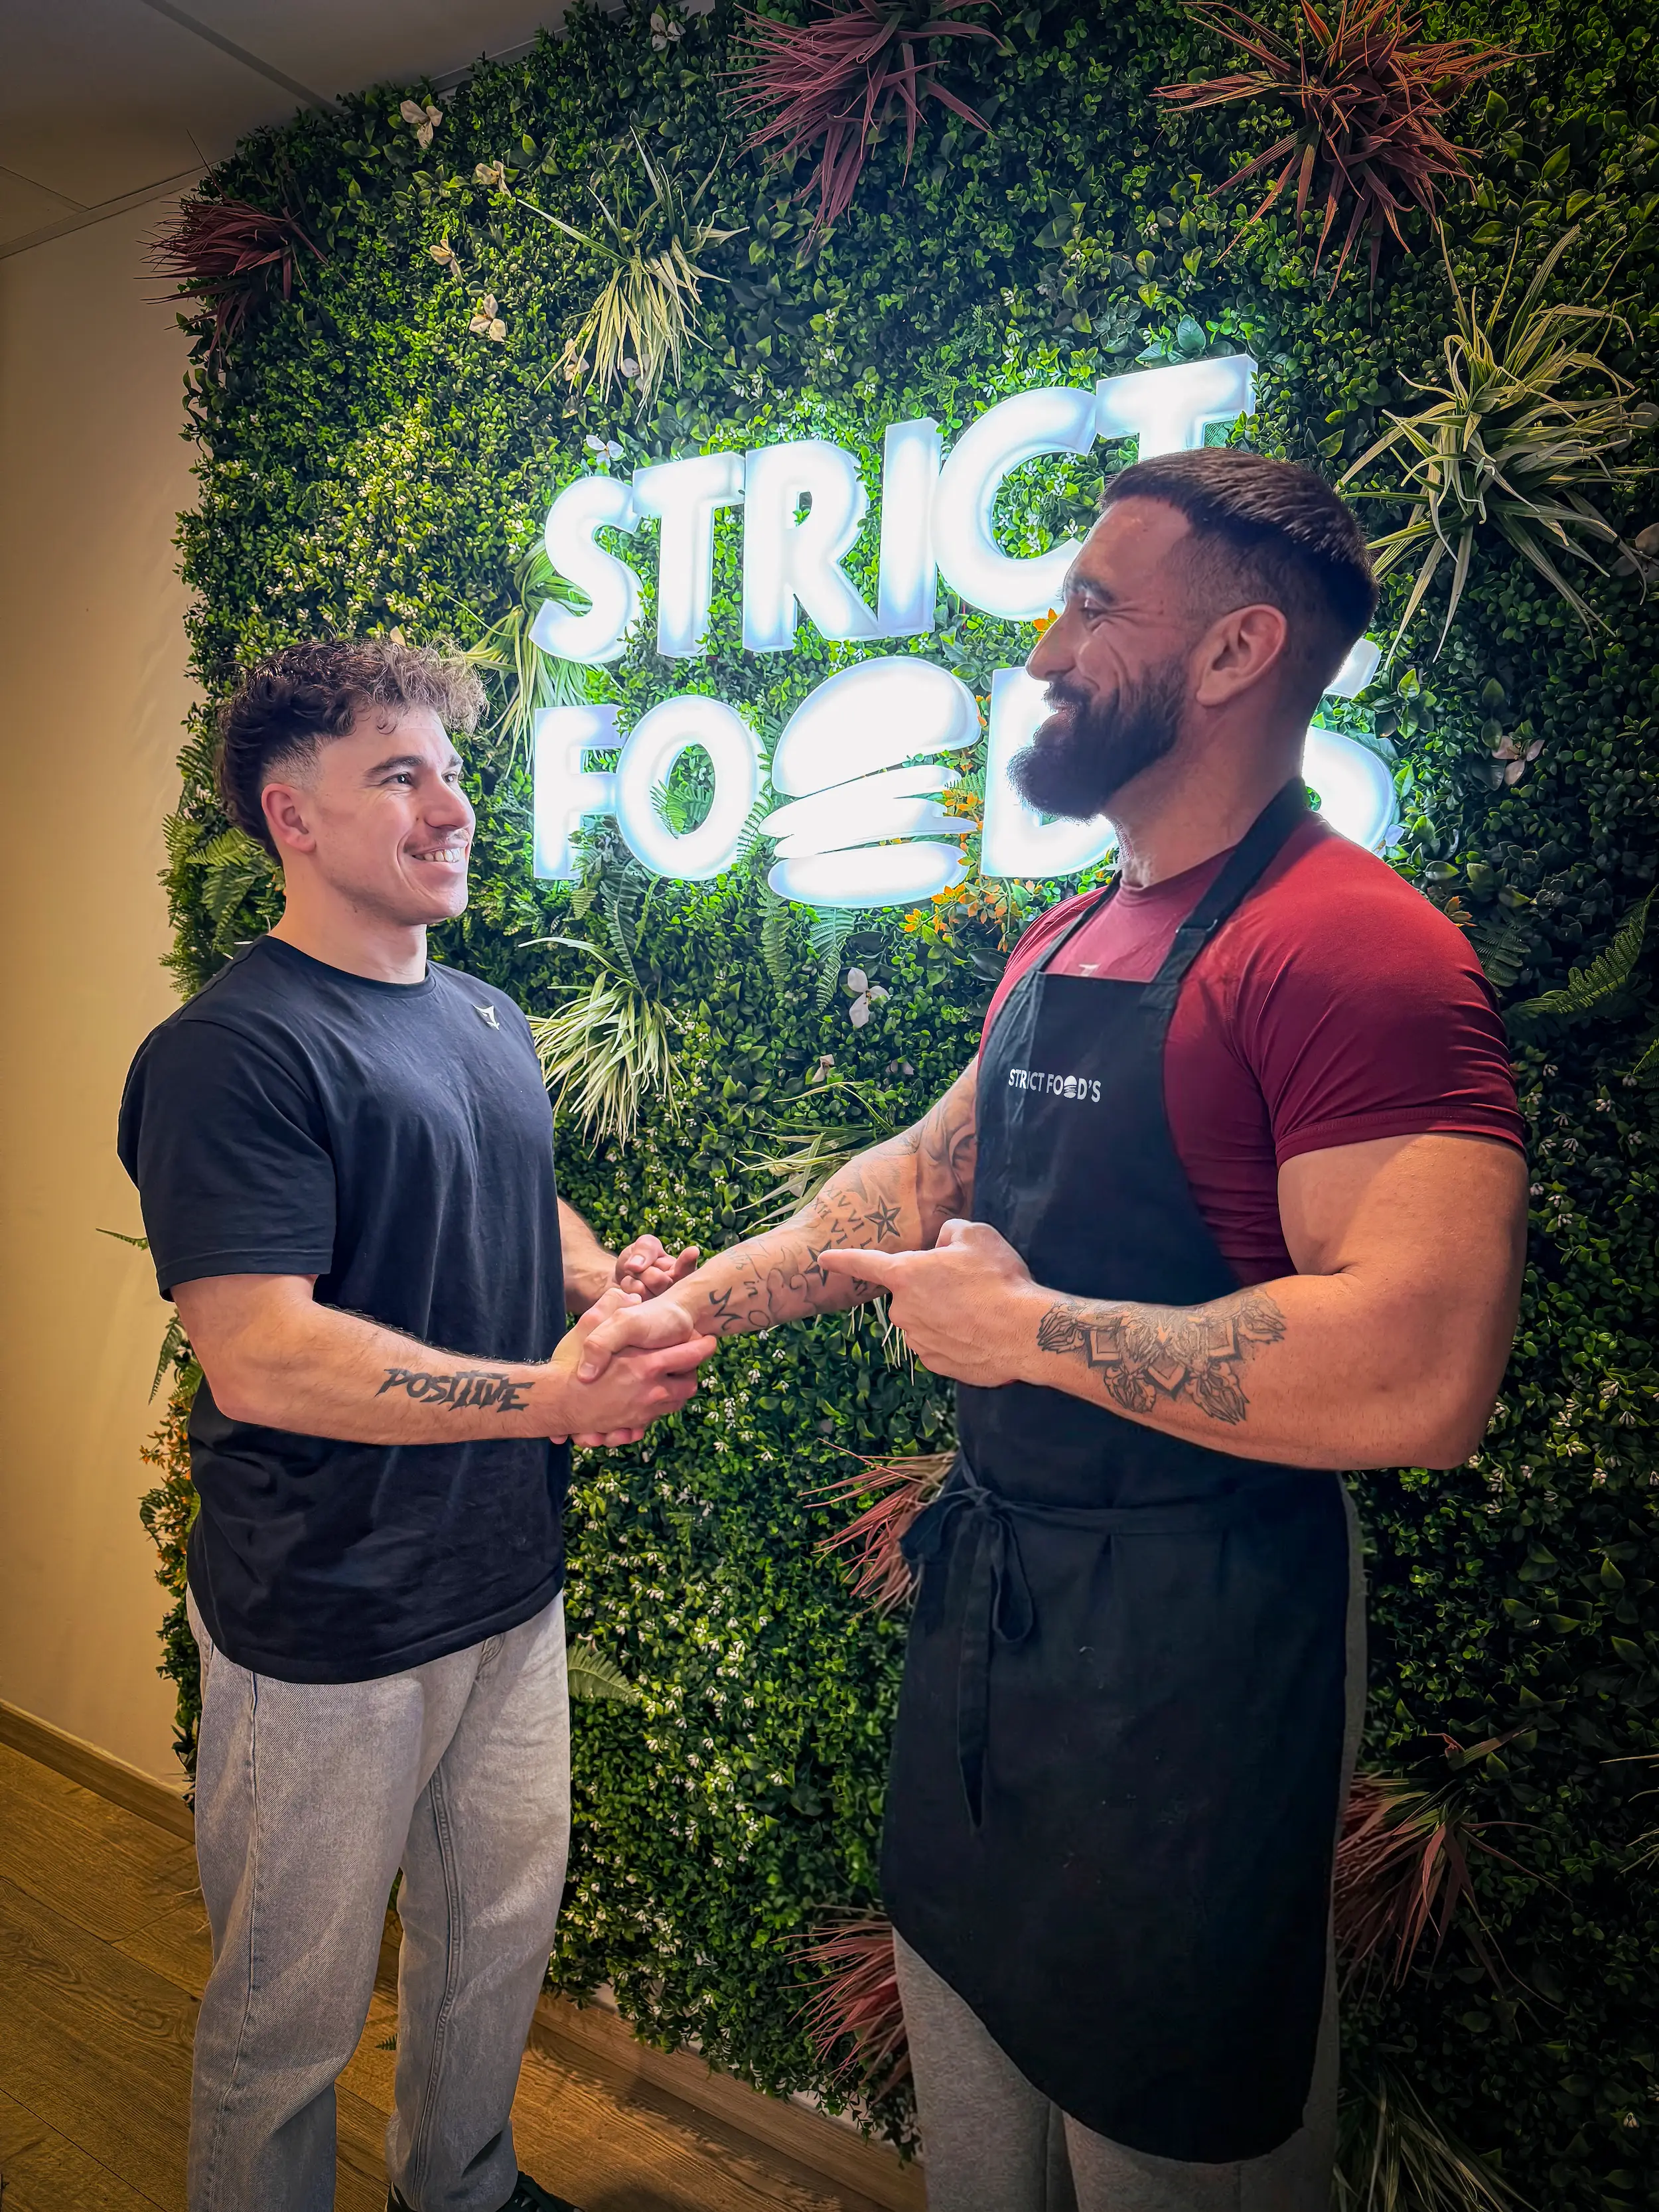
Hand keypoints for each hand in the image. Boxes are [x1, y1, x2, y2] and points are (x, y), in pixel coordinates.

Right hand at [545, 1289, 715, 1446]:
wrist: (552, 1403)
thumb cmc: (568, 1364)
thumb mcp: (588, 1328)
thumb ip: (609, 1308)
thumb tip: (627, 1295)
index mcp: (645, 1366)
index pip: (690, 1356)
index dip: (703, 1347)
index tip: (709, 1340)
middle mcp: (650, 1391)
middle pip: (689, 1385)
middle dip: (691, 1374)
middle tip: (686, 1363)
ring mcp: (642, 1411)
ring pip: (675, 1403)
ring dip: (677, 1392)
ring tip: (670, 1379)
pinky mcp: (631, 1424)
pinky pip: (656, 1418)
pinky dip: (658, 1409)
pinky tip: (648, 1397)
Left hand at [614, 1234, 700, 1299]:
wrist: (621, 1277)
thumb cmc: (639, 1261)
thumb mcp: (643, 1245)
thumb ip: (645, 1249)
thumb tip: (635, 1266)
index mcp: (680, 1272)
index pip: (687, 1267)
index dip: (688, 1260)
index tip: (693, 1251)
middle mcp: (676, 1291)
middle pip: (658, 1280)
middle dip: (643, 1271)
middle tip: (642, 1270)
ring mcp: (661, 1306)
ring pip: (642, 1289)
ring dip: (633, 1279)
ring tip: (637, 1279)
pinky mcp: (646, 1316)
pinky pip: (632, 1298)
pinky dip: (627, 1288)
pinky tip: (631, 1290)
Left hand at [817, 1219, 1036, 1385]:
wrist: (1023, 1332)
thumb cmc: (998, 1279)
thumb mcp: (976, 1235)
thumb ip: (950, 1232)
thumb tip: (943, 1242)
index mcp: (906, 1274)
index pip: (865, 1262)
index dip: (843, 1259)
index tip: (823, 1259)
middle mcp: (903, 1310)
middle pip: (910, 1294)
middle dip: (931, 1288)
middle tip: (968, 1285)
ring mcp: (918, 1340)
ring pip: (926, 1320)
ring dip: (945, 1315)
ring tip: (980, 1310)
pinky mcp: (936, 1364)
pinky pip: (940, 1344)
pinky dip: (956, 1338)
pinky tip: (979, 1332)